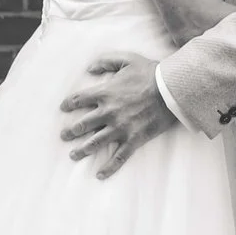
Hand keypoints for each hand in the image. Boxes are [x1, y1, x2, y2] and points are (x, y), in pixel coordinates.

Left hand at [59, 52, 177, 177]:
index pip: (79, 100)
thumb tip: (89, 68)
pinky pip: (119, 157)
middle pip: (83, 124)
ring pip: (95, 143)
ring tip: (73, 155)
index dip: (69, 104)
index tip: (64, 108)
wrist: (172, 90)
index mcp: (105, 93)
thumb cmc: (151, 73)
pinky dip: (109, 167)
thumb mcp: (127, 59)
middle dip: (71, 131)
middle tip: (63, 136)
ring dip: (82, 150)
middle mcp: (109, 112)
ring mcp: (121, 128)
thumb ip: (106, 61)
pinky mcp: (134, 139)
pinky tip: (100, 175)